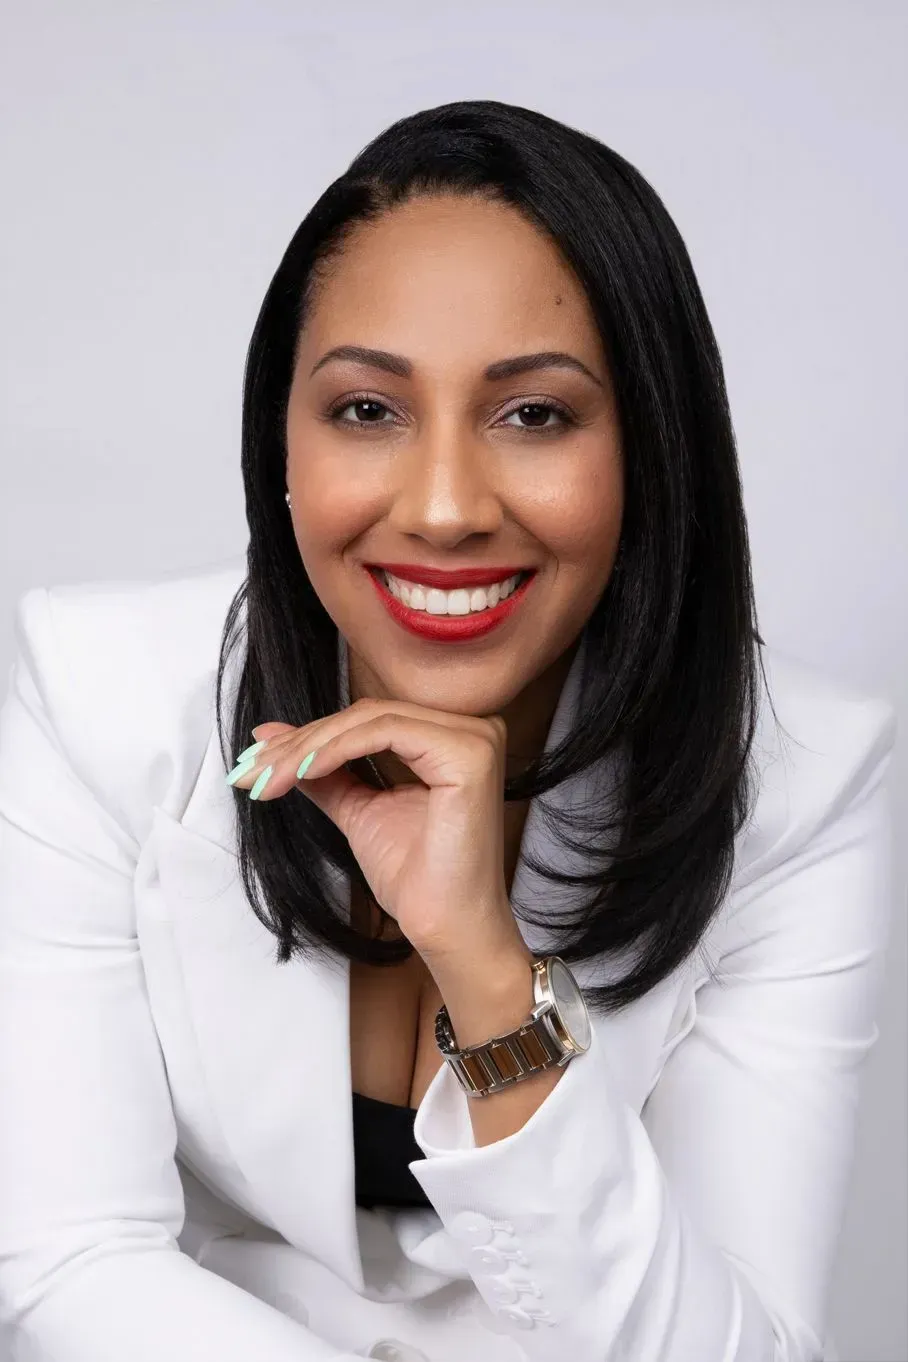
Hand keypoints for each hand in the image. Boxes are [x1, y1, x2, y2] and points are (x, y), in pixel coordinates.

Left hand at [227, 699, 525, 963]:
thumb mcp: (357, 809)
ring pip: (371, 720)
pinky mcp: (469, 754)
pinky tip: (304, 772)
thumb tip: (270, 736)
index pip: (366, 720)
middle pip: (366, 716)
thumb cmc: (417, 877)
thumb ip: (322, 771)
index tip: (257, 760)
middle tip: (252, 770)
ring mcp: (476, 737)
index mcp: (451, 737)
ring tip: (269, 778)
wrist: (444, 926)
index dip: (306, 737)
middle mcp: (473, 729)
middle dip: (299, 743)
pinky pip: (386, 734)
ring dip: (309, 748)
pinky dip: (336, 750)